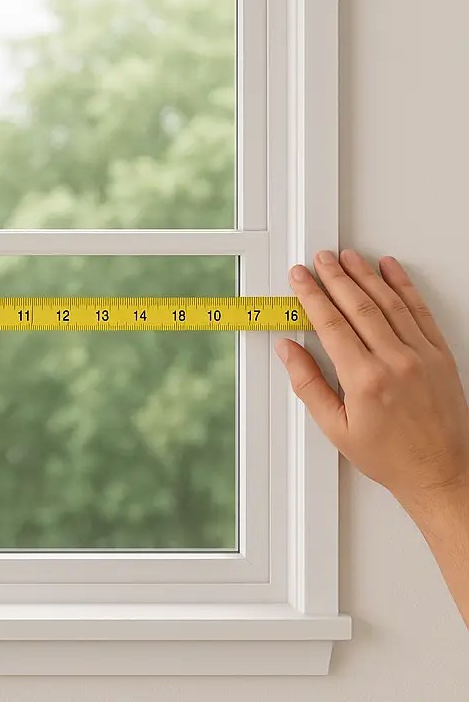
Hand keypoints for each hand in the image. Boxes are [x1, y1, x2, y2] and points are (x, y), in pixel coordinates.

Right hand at [277, 250, 468, 518]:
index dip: (311, 296)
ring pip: (389, 302)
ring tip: (348, 256)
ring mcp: (421, 356)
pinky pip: (420, 311)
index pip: (330, 324)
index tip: (299, 278)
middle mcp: (395, 362)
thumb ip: (308, 384)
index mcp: (365, 380)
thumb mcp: (336, 428)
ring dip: (365, 275)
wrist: (441, 473)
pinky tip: (391, 270)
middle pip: (358, 305)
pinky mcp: (441, 355)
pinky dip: (404, 287)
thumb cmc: (389, 456)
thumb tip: (288, 351)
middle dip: (335, 277)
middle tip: (319, 258)